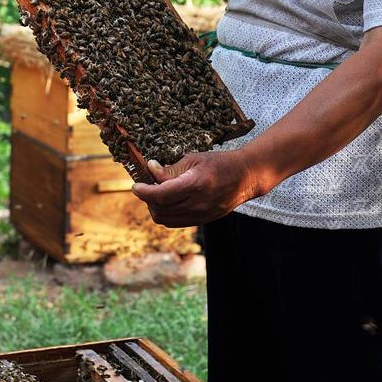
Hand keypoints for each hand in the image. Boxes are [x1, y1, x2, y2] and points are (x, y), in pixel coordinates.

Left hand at [132, 149, 267, 226]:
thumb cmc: (220, 163)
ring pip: (166, 219)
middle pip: (161, 209)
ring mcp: (201, 215)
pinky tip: (167, 200)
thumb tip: (150, 169)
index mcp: (196, 184)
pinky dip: (166, 213)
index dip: (144, 192)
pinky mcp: (202, 221)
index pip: (161, 195)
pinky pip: (176, 222)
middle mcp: (198, 204)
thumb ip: (171, 169)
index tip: (136, 186)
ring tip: (156, 193)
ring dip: (155, 208)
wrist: (245, 177)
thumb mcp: (194, 159)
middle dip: (148, 199)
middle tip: (146, 186)